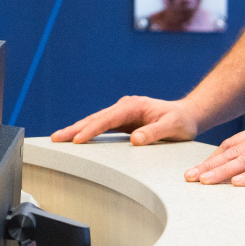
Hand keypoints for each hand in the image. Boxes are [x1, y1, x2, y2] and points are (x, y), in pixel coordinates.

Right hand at [50, 96, 199, 145]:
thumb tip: (135, 139)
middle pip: (95, 118)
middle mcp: (124, 107)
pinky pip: (101, 126)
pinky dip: (87, 132)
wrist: (188, 115)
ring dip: (77, 130)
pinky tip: (76, 138)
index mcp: (133, 106)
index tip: (78, 139)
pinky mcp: (122, 121)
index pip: (108, 119)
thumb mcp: (172, 127)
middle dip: (75, 128)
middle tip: (56, 138)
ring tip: (59, 138)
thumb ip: (154, 132)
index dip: (91, 130)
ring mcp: (122, 113)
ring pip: (95, 121)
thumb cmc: (182, 121)